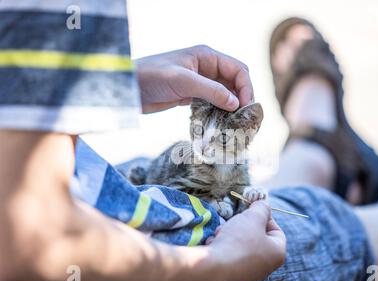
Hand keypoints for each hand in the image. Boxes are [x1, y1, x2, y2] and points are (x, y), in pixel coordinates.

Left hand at [135, 45, 253, 112]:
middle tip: (244, 118)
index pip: (238, 70)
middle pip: (235, 82)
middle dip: (242, 98)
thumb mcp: (183, 81)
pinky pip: (212, 103)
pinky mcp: (191, 95)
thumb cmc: (152, 76)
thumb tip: (236, 104)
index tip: (245, 106)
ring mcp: (199, 82)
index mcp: (207, 56)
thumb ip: (211, 91)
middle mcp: (206, 67)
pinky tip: (220, 123)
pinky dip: (219, 112)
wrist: (128, 88)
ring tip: (235, 124)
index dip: (246, 87)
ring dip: (231, 107)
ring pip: (225, 94)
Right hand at [201, 201, 285, 280]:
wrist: (213, 269)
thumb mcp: (253, 217)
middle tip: (233, 222)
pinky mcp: (231, 280)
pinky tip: (213, 246)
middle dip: (242, 227)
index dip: (264, 217)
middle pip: (256, 239)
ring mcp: (248, 276)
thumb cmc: (238, 241)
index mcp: (277, 254)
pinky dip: (222, 249)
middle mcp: (266, 268)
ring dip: (229, 236)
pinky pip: (229, 259)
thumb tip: (264, 205)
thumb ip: (261, 208)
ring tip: (220, 234)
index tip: (250, 211)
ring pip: (240, 248)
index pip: (277, 231)